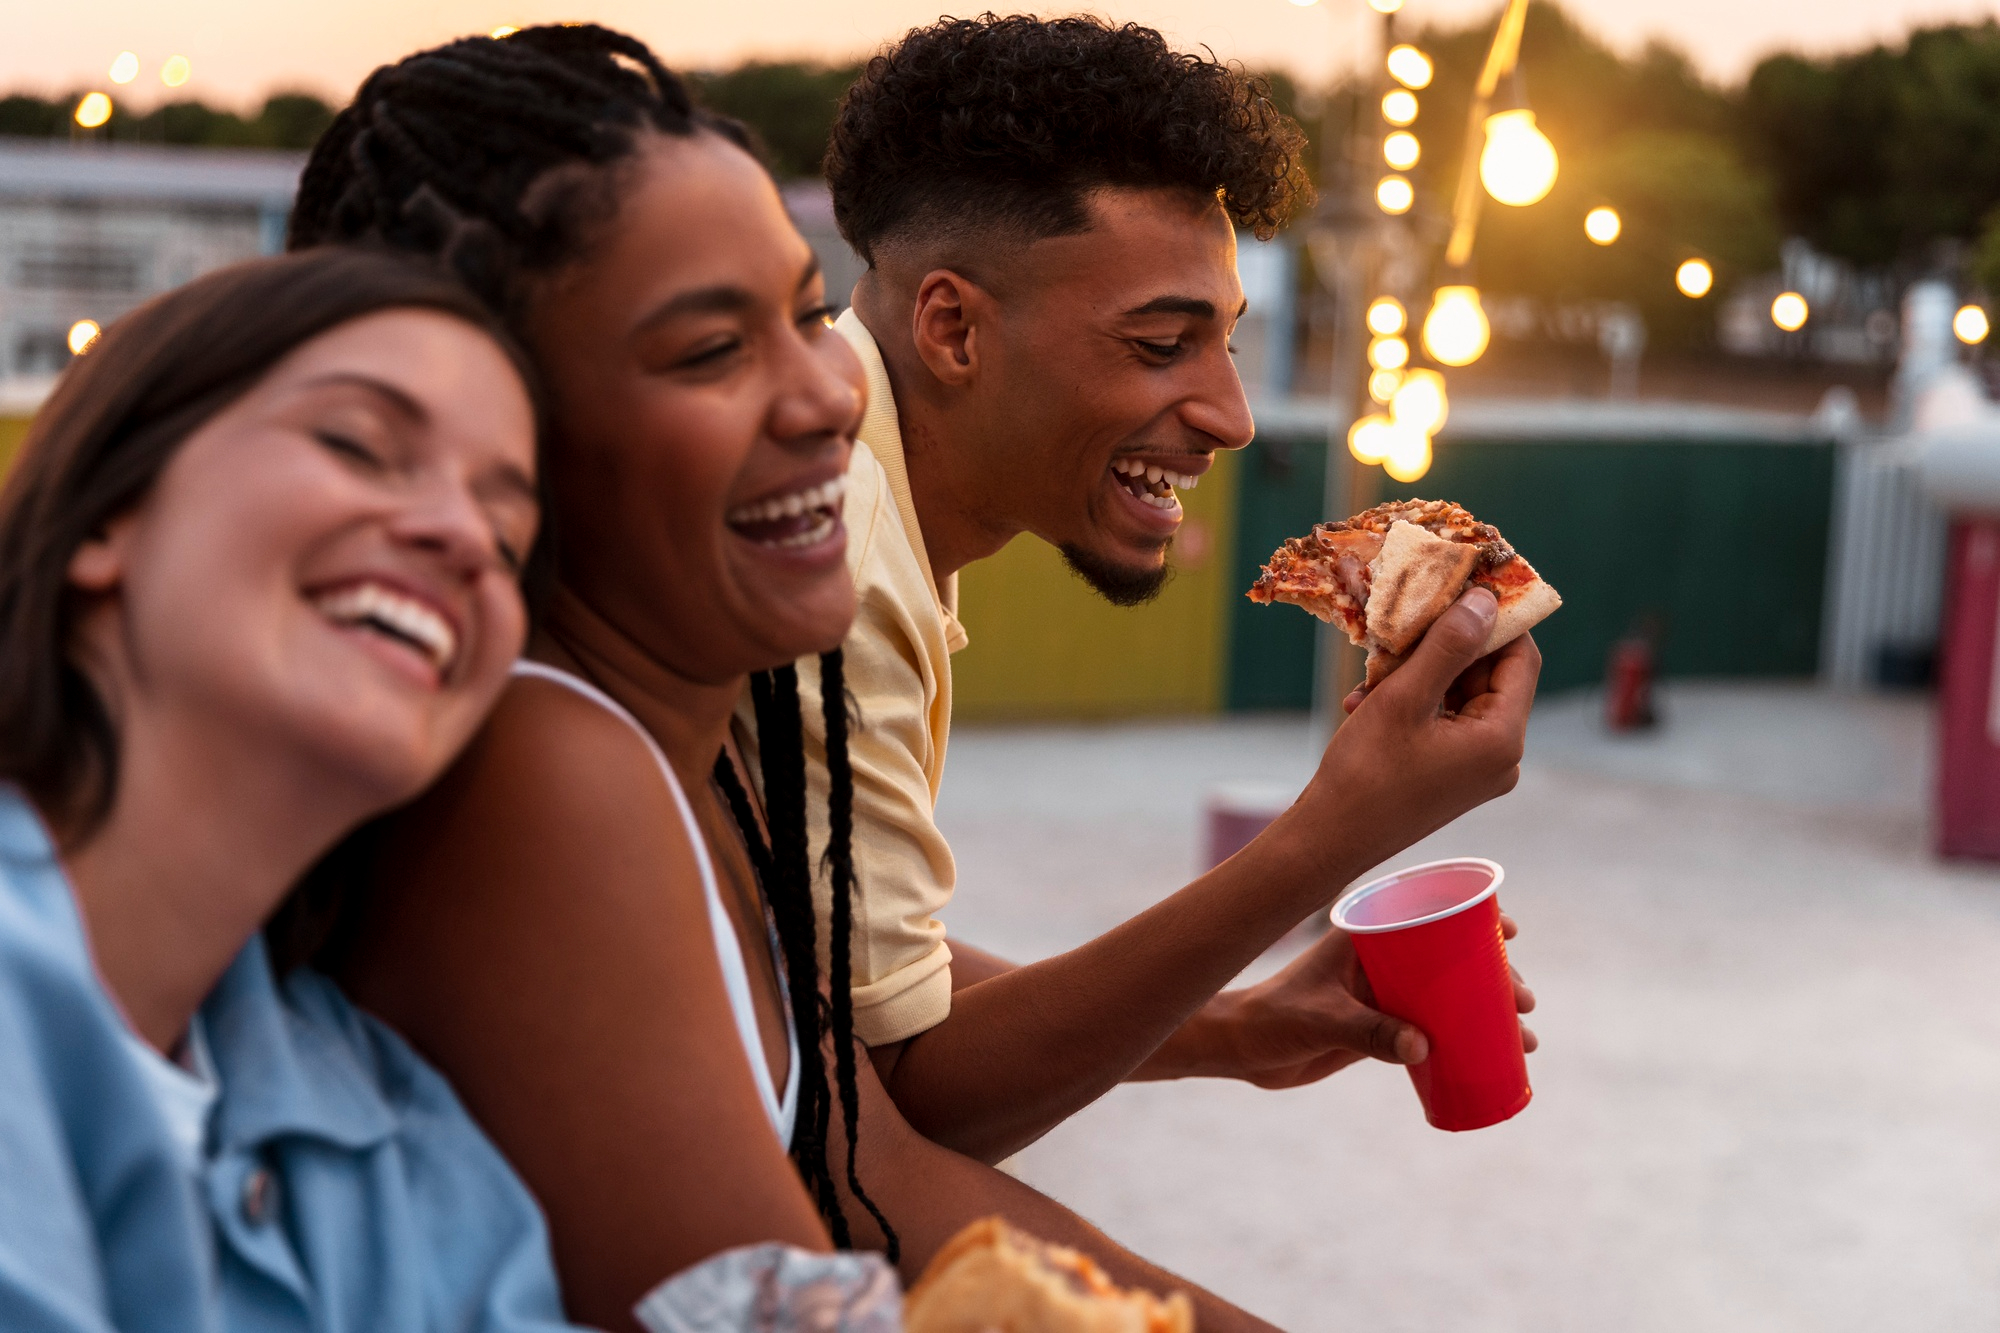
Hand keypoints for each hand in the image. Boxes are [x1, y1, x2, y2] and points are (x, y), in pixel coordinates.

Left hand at [1162, 918, 1536, 1087]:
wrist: (1240, 1049)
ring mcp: (1381, 992)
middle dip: (1494, 977)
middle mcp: (1379, 958)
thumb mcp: (1321, 1021)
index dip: (1475, 916)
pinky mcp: (1378, 1026)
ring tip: (1523, 1038)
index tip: (1511, 931)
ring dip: (1485, 1011)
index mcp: (1364, 934)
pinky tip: (1492, 1056)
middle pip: (1450, 957)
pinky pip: (1431, 1027)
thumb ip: (1368, 1033)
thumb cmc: (1272, 1019)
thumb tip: (1425, 1046)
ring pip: (1446, 995)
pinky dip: (1462, 1038)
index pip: (1427, 911)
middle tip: (1524, 1001)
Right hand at [1287, 589, 1540, 882]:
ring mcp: (1477, 771)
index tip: (1458, 591)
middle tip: (1400, 634)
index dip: (1494, 620)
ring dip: (1418, 678)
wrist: (1329, 840)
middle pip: (1488, 677)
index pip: (1520, 658)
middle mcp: (1501, 758)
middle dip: (1444, 651)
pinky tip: (1366, 705)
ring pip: (1460, 698)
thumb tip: (1486, 601)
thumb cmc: (1365, 772)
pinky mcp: (1453, 778)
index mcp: (1501, 740)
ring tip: (1371, 680)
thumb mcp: (1404, 698)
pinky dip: (1411, 706)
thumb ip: (1448, 646)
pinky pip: (1443, 723)